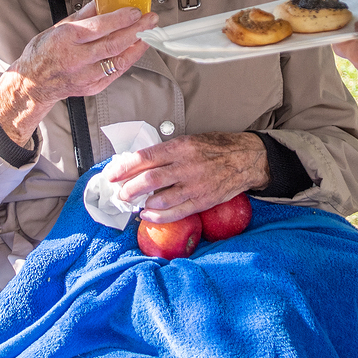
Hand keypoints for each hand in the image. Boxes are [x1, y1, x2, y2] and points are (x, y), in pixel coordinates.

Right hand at [0, 0, 155, 145]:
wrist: (33, 83)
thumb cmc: (43, 53)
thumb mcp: (57, 27)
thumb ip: (82, 15)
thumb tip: (102, 0)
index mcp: (67, 39)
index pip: (99, 27)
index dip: (121, 19)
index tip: (136, 11)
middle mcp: (76, 58)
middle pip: (113, 44)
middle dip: (136, 30)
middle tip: (151, 20)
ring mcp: (85, 75)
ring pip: (118, 61)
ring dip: (137, 47)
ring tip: (149, 34)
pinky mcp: (92, 87)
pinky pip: (115, 73)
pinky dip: (128, 61)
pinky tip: (136, 51)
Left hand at [109, 131, 268, 222]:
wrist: (246, 158)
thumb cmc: (216, 147)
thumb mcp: (190, 140)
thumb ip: (168, 152)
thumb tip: (140, 163)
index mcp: (181, 147)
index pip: (145, 157)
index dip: (125, 167)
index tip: (112, 175)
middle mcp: (186, 165)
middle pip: (149, 180)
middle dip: (129, 189)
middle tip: (120, 194)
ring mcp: (195, 185)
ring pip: (160, 198)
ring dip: (142, 203)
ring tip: (134, 204)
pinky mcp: (203, 201)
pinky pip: (176, 212)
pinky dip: (158, 216)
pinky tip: (149, 215)